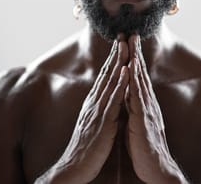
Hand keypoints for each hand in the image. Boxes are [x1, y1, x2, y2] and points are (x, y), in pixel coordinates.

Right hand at [44, 39, 129, 183]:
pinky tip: (125, 71)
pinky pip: (114, 98)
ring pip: (110, 81)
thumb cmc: (86, 147)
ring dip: (118, 61)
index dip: (112, 59)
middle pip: (107, 72)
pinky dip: (120, 83)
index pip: (105, 76)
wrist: (74, 167)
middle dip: (115, 53)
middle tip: (122, 34)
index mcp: (94, 102)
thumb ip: (101, 109)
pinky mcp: (103, 120)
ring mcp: (98, 109)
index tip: (119, 43)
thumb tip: (109, 98)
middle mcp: (94, 101)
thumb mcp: (94, 123)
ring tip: (125, 44)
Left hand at [125, 35, 188, 183]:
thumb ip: (133, 106)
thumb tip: (127, 93)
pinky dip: (134, 81)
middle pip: (140, 73)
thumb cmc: (145, 146)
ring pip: (139, 80)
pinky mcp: (143, 119)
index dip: (134, 59)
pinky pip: (137, 96)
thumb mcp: (137, 121)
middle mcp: (147, 103)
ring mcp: (147, 109)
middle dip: (135, 52)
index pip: (137, 76)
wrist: (156, 167)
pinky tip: (131, 68)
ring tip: (131, 43)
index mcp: (143, 104)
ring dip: (135, 60)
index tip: (129, 42)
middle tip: (131, 33)